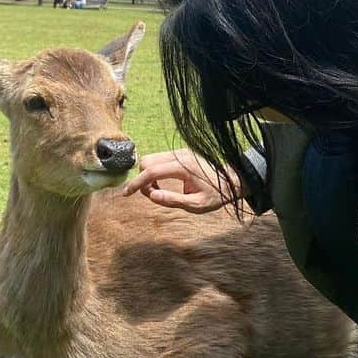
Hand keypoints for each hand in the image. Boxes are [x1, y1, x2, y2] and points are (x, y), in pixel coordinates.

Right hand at [121, 149, 239, 212]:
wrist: (231, 181)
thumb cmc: (215, 195)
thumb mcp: (196, 205)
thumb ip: (173, 200)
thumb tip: (151, 195)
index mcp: (183, 167)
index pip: (151, 171)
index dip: (136, 183)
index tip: (126, 194)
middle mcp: (180, 155)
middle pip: (147, 161)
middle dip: (142, 179)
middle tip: (152, 195)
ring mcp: (180, 152)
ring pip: (151, 159)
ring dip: (148, 175)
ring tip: (159, 190)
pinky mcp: (180, 154)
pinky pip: (159, 159)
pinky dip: (155, 171)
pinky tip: (163, 184)